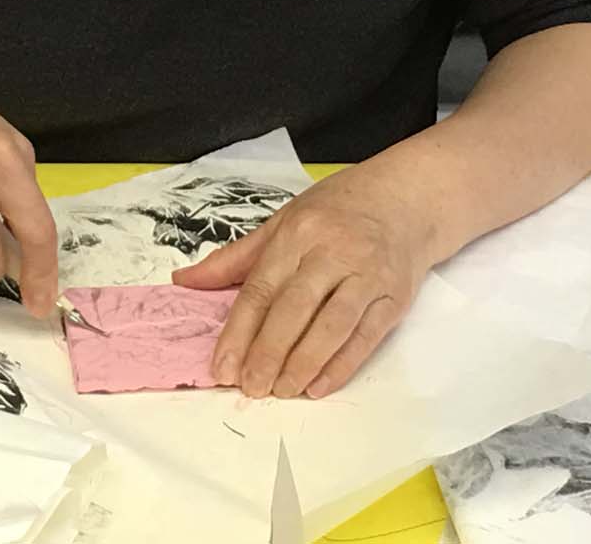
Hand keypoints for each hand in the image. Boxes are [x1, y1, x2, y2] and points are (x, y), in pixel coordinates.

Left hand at [172, 164, 433, 398]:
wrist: (406, 200)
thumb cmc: (337, 211)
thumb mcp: (283, 221)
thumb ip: (236, 258)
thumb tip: (184, 281)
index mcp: (299, 232)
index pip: (262, 287)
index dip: (240, 331)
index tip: (223, 366)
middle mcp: (333, 252)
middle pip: (295, 309)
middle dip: (269, 353)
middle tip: (250, 387)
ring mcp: (368, 274)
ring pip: (332, 326)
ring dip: (304, 364)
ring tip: (281, 391)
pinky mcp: (395, 297)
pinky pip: (365, 337)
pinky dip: (341, 365)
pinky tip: (318, 386)